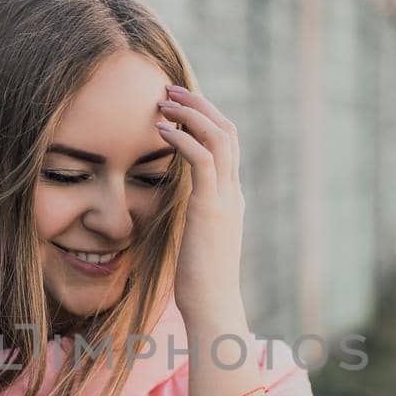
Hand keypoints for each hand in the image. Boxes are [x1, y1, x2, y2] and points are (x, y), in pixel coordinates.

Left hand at [156, 85, 245, 320]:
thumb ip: (192, 216)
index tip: (178, 106)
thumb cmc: (200, 280)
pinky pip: (203, 160)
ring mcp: (226, 199)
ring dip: (191, 113)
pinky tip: (161, 130)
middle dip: (200, 105)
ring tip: (163, 101)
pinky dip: (183, 138)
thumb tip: (176, 208)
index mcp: (231, 197)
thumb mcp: (197, 239)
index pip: (227, 144)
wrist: (213, 306)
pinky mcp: (211, 208)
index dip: (206, 118)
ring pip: (219, 137)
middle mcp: (234, 192)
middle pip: (228, 130)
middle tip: (170, 90)